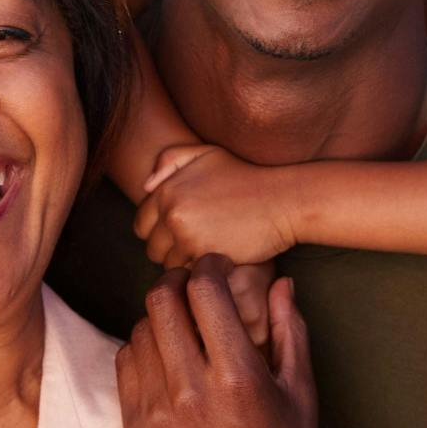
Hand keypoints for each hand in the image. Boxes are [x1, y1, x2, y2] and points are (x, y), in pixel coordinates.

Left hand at [114, 255, 363, 427]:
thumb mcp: (302, 398)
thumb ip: (290, 334)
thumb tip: (281, 285)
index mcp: (237, 377)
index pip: (204, 293)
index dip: (209, 267)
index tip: (218, 266)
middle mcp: (190, 391)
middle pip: (161, 303)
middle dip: (178, 283)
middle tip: (195, 286)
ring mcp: (155, 413)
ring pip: (139, 332)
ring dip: (160, 318)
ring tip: (182, 325)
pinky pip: (124, 368)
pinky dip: (142, 351)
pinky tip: (165, 359)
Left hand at [135, 144, 299, 267]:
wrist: (285, 199)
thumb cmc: (247, 177)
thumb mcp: (208, 154)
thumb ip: (170, 160)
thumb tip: (146, 187)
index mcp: (167, 188)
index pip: (141, 223)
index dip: (161, 229)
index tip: (186, 228)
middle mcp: (171, 210)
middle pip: (152, 247)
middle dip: (171, 248)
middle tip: (198, 241)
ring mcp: (186, 234)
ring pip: (168, 263)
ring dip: (186, 261)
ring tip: (209, 249)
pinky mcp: (204, 254)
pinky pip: (189, 273)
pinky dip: (201, 269)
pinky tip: (218, 256)